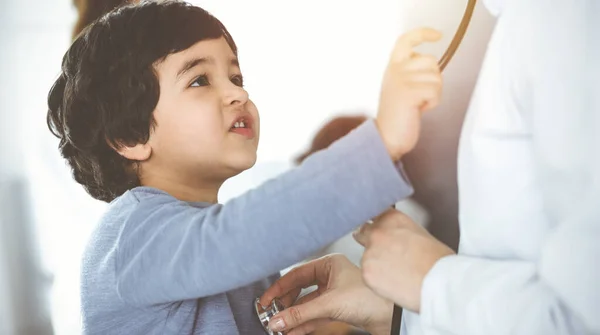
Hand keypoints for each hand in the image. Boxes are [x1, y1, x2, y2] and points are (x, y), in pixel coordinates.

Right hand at [259, 254, 392, 334]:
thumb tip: (276, 320)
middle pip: (300, 290)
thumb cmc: (371, 298)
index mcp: (330, 264)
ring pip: (307, 305)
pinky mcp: (340, 309)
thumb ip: (301, 314)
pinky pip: (316, 316)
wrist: (395, 315)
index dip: (279, 288)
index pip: (297, 274)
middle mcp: (331, 276)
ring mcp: (336, 293)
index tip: (265, 301)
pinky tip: (292, 331)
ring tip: (278, 327)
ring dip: (293, 317)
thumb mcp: (330, 304)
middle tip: (270, 316)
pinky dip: (304, 324)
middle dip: (285, 305)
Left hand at [354, 209, 454, 311]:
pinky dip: (376, 279)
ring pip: (366, 257)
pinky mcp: (366, 272)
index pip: (374, 214)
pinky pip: (367, 275)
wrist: (438, 282)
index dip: (376, 224)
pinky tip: (392, 282)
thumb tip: (396, 237)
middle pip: (363, 233)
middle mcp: (377, 232)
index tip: (378, 230)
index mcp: (392, 218)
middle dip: (371, 242)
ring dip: (375, 263)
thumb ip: (401, 231)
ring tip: (396, 273)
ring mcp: (369, 252)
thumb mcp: (420, 234)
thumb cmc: (437, 261)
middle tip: (386, 254)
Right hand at [376, 27, 442, 159]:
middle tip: (421, 95)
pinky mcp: (409, 93)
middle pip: (431, 61)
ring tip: (418, 104)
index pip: (406, 40)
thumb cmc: (397, 115)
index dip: (423, 34)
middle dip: (433, 78)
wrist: (386, 137)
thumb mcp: (400, 87)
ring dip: (433, 94)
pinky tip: (420, 110)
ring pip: (436, 78)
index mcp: (392, 67)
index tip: (437, 36)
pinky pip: (435, 91)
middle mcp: (395, 70)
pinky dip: (432, 103)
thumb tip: (432, 65)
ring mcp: (401, 80)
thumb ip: (411, 72)